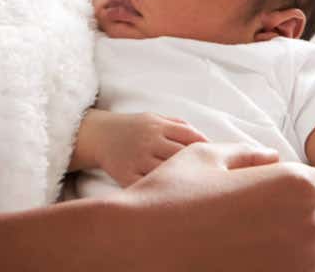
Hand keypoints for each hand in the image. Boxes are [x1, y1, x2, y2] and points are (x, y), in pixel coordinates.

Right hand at [76, 110, 208, 185]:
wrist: (98, 135)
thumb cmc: (133, 128)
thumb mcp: (154, 118)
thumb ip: (179, 126)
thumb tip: (207, 140)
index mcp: (158, 126)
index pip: (191, 136)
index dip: (207, 148)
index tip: (217, 160)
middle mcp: (149, 141)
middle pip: (182, 156)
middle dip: (199, 167)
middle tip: (212, 180)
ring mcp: (137, 159)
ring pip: (167, 173)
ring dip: (183, 182)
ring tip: (195, 191)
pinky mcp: (126, 175)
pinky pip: (148, 187)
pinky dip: (161, 192)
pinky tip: (170, 196)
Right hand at [109, 143, 314, 270]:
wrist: (136, 250)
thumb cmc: (165, 200)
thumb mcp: (204, 158)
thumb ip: (247, 155)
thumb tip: (272, 157)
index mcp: (293, 184)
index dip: (303, 192)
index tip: (277, 203)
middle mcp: (309, 228)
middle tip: (289, 230)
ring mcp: (305, 270)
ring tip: (301, 254)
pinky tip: (292, 269)